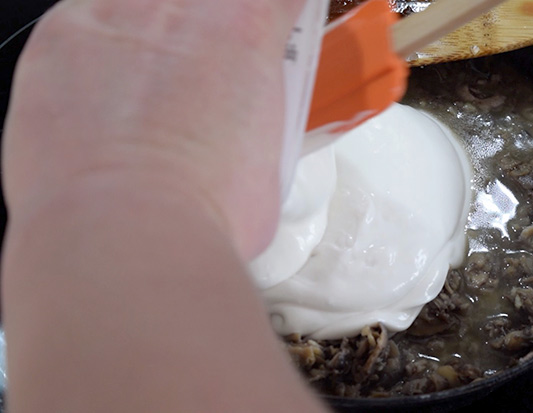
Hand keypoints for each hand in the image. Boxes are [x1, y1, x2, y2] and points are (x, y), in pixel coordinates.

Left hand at [3, 0, 303, 259]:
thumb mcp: (270, 166)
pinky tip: (105, 92)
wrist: (126, 230)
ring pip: (144, 7)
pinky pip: (86, 18)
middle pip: (204, 1)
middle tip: (207, 72)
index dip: (275, 13)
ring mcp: (118, 14)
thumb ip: (256, 128)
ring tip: (152, 86)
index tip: (273, 27)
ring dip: (155, 34)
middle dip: (210, 30)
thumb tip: (241, 142)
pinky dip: (99, 47)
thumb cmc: (204, 211)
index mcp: (247, 29)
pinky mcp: (62, 36)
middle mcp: (183, 7)